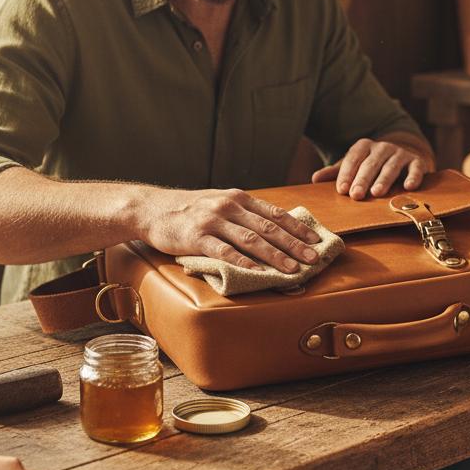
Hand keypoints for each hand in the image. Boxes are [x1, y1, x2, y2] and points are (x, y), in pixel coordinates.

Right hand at [136, 187, 320, 272]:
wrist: (152, 208)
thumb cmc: (189, 210)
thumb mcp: (219, 203)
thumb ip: (243, 214)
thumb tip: (274, 229)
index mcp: (239, 198)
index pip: (275, 214)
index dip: (298, 229)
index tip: (317, 241)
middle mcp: (229, 206)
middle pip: (269, 228)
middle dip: (295, 245)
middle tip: (313, 259)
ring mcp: (213, 221)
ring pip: (251, 240)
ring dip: (275, 256)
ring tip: (292, 270)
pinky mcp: (197, 237)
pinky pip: (224, 251)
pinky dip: (242, 262)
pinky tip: (256, 271)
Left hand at [311, 138, 429, 199]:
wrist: (404, 158)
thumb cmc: (372, 165)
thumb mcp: (353, 166)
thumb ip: (336, 173)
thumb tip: (314, 179)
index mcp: (363, 147)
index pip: (353, 159)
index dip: (346, 174)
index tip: (341, 190)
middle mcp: (382, 147)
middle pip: (371, 163)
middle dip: (362, 179)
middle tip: (356, 195)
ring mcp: (400, 153)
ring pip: (391, 166)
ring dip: (384, 179)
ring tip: (377, 193)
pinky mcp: (416, 161)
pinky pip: (415, 168)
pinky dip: (413, 176)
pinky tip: (409, 187)